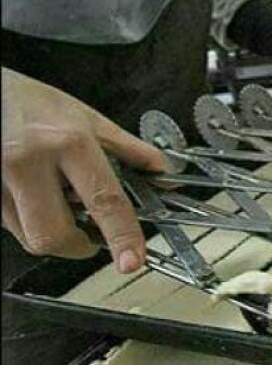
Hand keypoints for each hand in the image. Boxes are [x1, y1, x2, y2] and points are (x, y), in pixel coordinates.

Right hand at [1, 68, 166, 272]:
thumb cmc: (34, 103)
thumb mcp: (89, 118)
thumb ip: (128, 149)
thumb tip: (163, 171)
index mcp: (68, 142)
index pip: (104, 200)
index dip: (121, 236)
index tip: (131, 260)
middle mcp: (29, 162)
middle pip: (53, 234)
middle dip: (77, 245)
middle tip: (89, 236)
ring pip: (28, 236)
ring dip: (51, 232)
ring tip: (56, 204)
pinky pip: (9, 226)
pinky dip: (27, 222)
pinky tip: (32, 197)